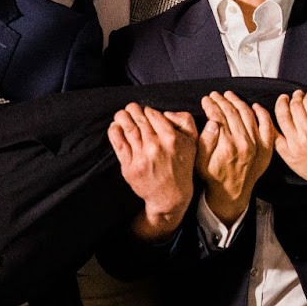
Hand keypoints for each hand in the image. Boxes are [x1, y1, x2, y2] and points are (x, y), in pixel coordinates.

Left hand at [108, 105, 198, 241]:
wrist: (170, 196)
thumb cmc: (181, 167)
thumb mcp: (192, 142)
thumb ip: (185, 121)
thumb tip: (165, 112)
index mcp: (171, 138)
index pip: (153, 114)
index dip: (147, 111)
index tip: (145, 112)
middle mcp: (155, 146)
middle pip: (138, 119)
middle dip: (132, 110)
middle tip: (130, 109)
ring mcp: (141, 156)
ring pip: (127, 128)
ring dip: (121, 117)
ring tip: (121, 115)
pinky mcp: (129, 166)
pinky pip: (118, 143)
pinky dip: (114, 131)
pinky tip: (115, 126)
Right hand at [195, 91, 274, 224]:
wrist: (232, 194)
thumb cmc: (214, 177)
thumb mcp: (200, 162)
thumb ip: (205, 140)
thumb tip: (212, 121)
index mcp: (227, 145)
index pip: (218, 116)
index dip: (211, 104)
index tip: (205, 99)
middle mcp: (245, 143)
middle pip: (233, 112)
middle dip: (222, 100)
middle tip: (215, 95)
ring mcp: (258, 145)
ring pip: (248, 115)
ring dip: (238, 102)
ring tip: (229, 96)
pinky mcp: (267, 148)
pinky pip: (267, 126)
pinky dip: (262, 113)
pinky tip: (254, 106)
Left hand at [272, 91, 306, 206]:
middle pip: (294, 107)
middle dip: (295, 98)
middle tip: (296, 96)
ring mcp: (296, 145)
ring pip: (282, 118)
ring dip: (281, 105)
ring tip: (283, 100)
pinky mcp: (289, 155)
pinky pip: (275, 137)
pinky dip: (271, 125)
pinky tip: (272, 118)